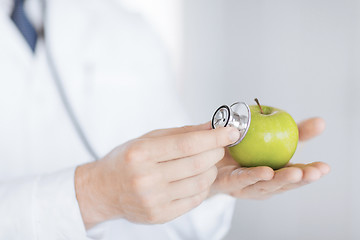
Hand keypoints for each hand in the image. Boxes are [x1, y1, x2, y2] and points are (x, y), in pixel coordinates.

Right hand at [75, 123, 239, 228]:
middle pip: (197, 163)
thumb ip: (182, 133)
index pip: (188, 144)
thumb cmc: (126, 160)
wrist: (103, 189)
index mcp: (141, 153)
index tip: (230, 132)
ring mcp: (153, 199)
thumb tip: (212, 126)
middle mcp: (146, 178)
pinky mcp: (159, 215)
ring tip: (208, 162)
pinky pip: (194, 200)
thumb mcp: (148, 139)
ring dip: (212, 170)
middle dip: (216, 151)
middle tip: (220, 145)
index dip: (214, 137)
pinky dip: (203, 187)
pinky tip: (198, 178)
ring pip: (200, 183)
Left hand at [210, 117, 329, 198]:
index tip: (325, 168)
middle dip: (300, 179)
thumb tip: (321, 122)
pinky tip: (266, 172)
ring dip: (281, 180)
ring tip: (295, 173)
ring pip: (266, 185)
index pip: (297, 174)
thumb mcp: (271, 136)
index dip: (311, 172)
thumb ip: (294, 131)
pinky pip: (242, 179)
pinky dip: (254, 176)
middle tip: (313, 172)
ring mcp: (247, 186)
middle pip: (283, 184)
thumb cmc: (244, 148)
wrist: (210, 152)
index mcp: (276, 173)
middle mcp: (263, 184)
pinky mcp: (230, 183)